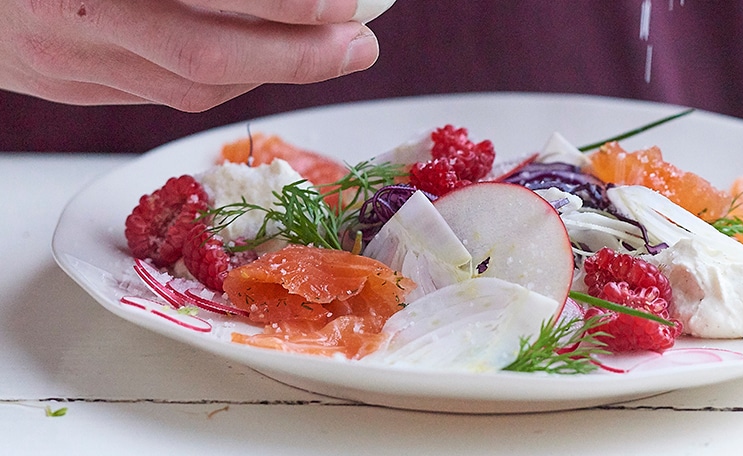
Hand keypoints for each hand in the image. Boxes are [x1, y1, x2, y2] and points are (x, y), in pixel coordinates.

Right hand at [0, 0, 379, 110]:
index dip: (286, 4)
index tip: (345, 3)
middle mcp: (76, 20)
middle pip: (206, 57)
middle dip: (298, 56)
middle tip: (360, 42)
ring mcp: (66, 61)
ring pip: (187, 88)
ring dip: (268, 73)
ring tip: (324, 50)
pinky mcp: (64, 84)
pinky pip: (160, 94)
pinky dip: (222, 80)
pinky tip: (258, 59)